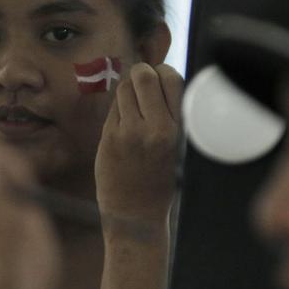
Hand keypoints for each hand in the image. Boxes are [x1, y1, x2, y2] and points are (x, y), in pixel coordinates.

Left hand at [95, 63, 182, 226]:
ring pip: (124, 88)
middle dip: (141, 74)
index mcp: (179, 129)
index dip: (162, 73)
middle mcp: (155, 128)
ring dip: (127, 91)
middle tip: (142, 86)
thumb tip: (159, 77)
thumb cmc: (161, 179)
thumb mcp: (179, 146)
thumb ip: (171, 114)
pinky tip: (123, 125)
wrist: (137, 215)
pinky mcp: (109, 139)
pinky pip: (113, 109)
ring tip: (132, 108)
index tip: (160, 81)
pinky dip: (118, 110)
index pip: (171, 79)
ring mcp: (129, 133)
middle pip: (144, 76)